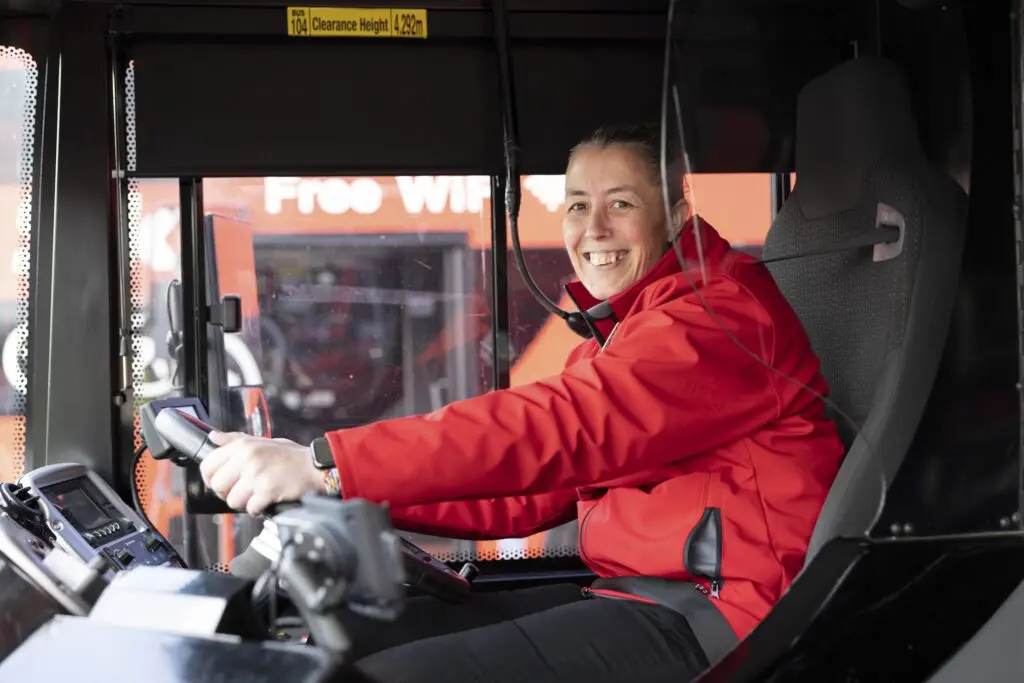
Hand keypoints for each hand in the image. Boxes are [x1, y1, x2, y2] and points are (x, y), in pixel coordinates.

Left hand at [199, 432, 325, 515]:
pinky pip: (250, 508)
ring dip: (243, 502)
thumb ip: (236, 439)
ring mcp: (257, 475)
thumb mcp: (263, 441)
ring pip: (232, 500)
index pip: (208, 464)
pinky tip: (265, 501)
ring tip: (255, 496)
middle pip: (217, 485)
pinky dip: (257, 509)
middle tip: (240, 491)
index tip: (219, 482)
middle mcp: (247, 459)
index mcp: (243, 446)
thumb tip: (213, 437)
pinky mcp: (267, 491)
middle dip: (226, 492)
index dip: (210, 477)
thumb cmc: (291, 456)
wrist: (315, 467)